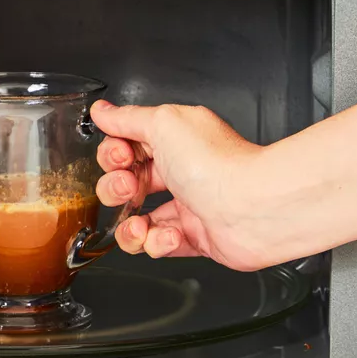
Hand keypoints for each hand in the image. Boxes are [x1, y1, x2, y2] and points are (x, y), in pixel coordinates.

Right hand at [90, 100, 269, 269]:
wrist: (253, 207)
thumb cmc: (217, 163)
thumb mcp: (164, 123)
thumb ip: (128, 118)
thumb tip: (103, 111)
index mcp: (174, 141)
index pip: (128, 146)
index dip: (114, 155)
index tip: (119, 157)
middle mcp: (181, 171)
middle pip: (126, 184)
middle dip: (114, 189)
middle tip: (127, 188)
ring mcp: (187, 206)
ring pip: (137, 221)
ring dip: (129, 227)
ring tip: (138, 226)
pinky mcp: (195, 238)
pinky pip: (159, 246)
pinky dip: (157, 244)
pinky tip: (169, 236)